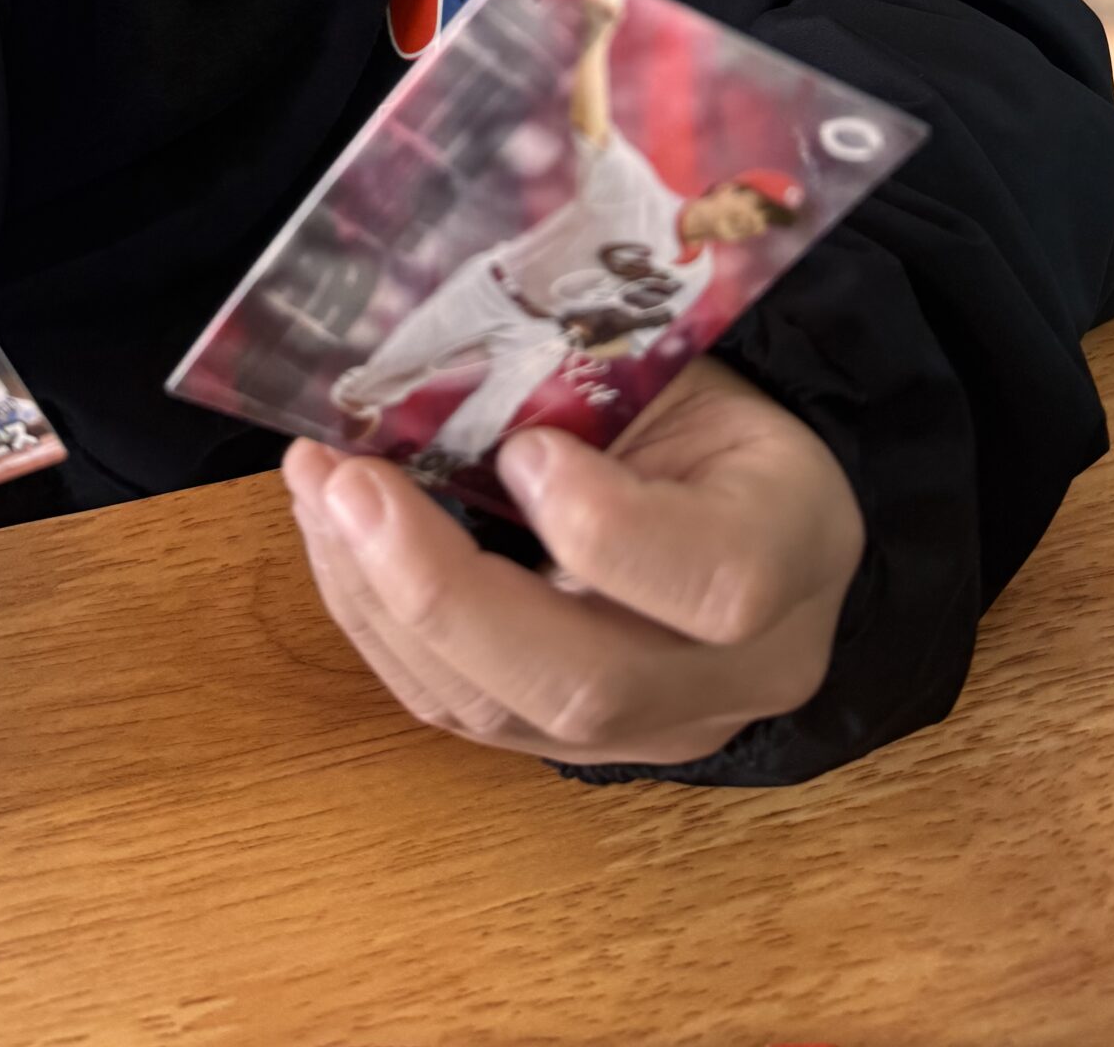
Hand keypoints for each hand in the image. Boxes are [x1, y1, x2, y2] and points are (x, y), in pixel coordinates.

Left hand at [283, 352, 863, 766]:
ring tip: (319, 490)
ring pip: (499, 714)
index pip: (719, 583)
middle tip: (346, 482)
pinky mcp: (570, 747)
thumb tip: (427, 368)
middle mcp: (737, 670)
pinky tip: (336, 536)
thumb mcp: (682, 370)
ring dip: (379, 598)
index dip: (603, 528)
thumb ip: (590, 380)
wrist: (745, 496)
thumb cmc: (707, 409)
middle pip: (586, 683)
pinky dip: (378, 621)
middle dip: (439, 587)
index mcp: (794, 545)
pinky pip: (457, 709)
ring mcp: (653, 727)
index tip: (522, 450)